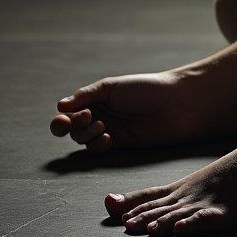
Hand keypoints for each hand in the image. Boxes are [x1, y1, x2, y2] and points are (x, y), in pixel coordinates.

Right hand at [49, 71, 196, 151]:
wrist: (176, 104)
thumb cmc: (147, 88)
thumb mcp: (114, 86)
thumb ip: (87, 95)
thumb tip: (60, 106)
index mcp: (98, 97)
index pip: (70, 111)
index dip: (63, 118)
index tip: (68, 117)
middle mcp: (101, 114)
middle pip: (72, 128)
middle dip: (73, 126)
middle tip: (87, 119)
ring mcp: (110, 130)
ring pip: (83, 140)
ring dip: (86, 136)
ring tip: (103, 127)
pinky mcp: (120, 144)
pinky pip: (98, 150)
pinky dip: (97, 145)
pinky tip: (108, 138)